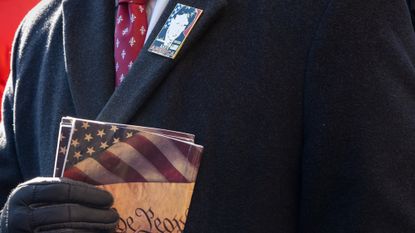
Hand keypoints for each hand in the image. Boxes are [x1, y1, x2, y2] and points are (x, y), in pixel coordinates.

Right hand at [0, 177, 118, 232]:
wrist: (11, 230)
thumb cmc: (35, 208)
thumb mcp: (41, 194)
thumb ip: (64, 190)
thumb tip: (103, 193)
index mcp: (25, 192)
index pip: (62, 189)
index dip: (89, 194)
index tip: (108, 199)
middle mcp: (20, 214)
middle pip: (67, 212)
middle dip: (95, 214)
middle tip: (113, 215)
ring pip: (67, 231)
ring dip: (94, 228)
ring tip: (110, 226)